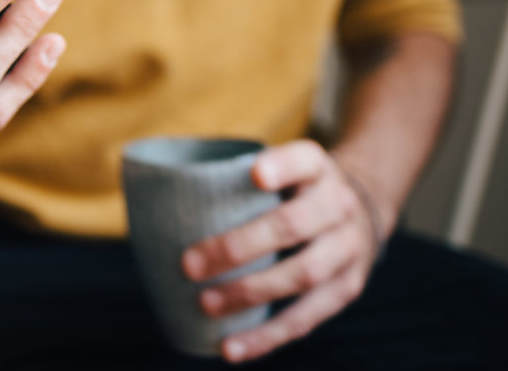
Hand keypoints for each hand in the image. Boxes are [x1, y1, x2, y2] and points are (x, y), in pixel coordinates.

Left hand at [181, 139, 392, 363]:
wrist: (358, 213)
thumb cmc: (293, 190)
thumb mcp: (281, 166)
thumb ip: (234, 177)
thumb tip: (150, 197)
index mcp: (316, 166)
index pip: (303, 158)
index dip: (282, 166)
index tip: (254, 173)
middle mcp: (338, 204)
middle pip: (292, 225)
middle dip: (238, 247)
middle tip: (189, 264)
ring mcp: (347, 248)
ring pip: (301, 274)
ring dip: (248, 293)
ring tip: (205, 303)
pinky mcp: (347, 288)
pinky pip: (306, 319)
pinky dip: (266, 337)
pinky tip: (231, 348)